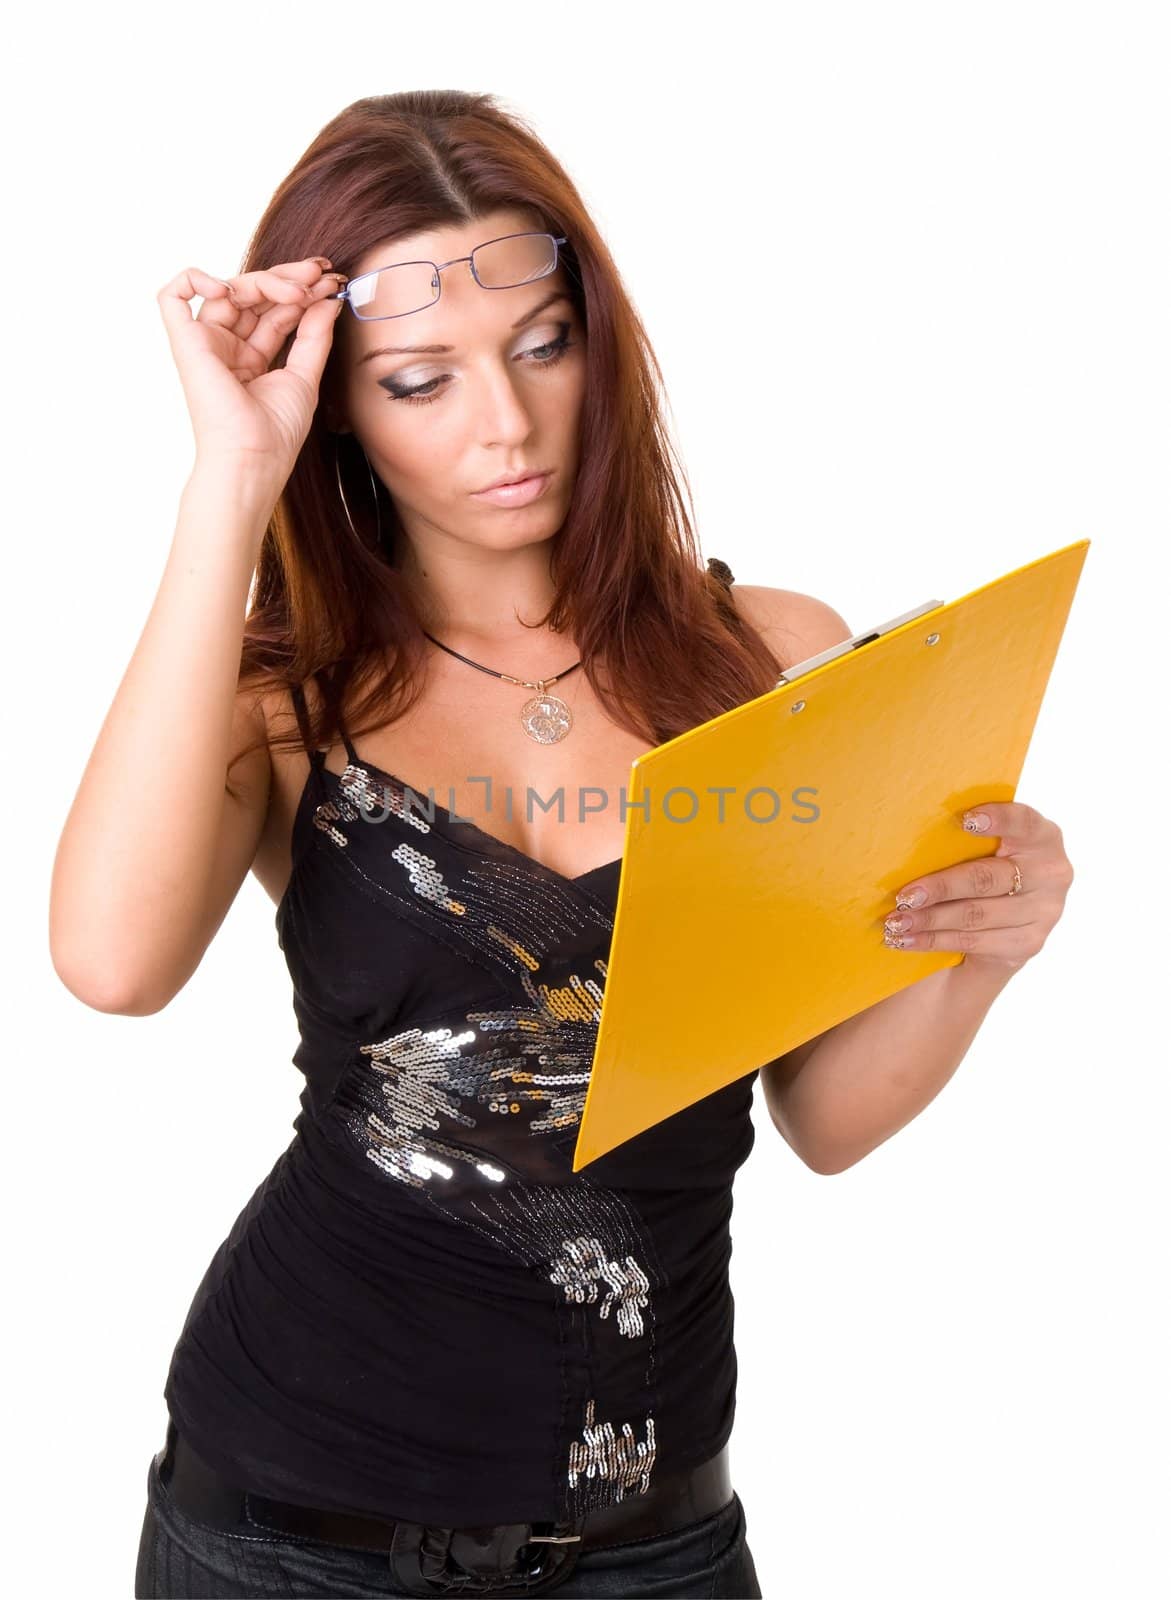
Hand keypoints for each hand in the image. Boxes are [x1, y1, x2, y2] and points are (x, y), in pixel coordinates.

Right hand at [156, 255, 347, 487]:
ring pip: (229, 289)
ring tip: (302, 289)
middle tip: (321, 274)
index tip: (331, 283)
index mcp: (251, 358)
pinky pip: (172, 297)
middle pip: (254, 295)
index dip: (302, 292)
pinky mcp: (186, 343)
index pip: (275, 310)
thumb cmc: (275, 432)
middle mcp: (227, 347)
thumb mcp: (305, 376)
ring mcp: (206, 344)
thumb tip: (328, 298)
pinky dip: (195, 280)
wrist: (254, 458)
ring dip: (268, 280)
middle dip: (289, 279)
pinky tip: (231, 287)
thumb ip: (314, 335)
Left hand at [880, 801, 1074, 975]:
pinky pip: (972, 941)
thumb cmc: (982, 873)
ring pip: (975, 915)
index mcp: (1043, 838)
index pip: (1025, 823)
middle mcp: (1052, 874)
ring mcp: (1044, 912)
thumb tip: (909, 830)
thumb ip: (966, 841)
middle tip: (904, 897)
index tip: (965, 821)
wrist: (1000, 931)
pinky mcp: (1028, 943)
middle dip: (940, 887)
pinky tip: (906, 940)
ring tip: (895, 922)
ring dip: (929, 920)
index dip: (999, 819)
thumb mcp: (983, 851)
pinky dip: (933, 940)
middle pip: (987, 878)